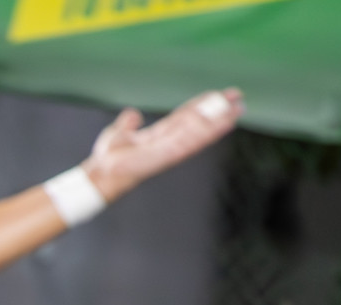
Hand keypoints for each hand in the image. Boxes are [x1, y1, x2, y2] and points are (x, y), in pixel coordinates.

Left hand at [82, 89, 243, 201]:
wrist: (101, 172)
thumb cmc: (108, 158)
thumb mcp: (118, 133)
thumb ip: (128, 123)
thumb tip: (133, 113)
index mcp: (161, 134)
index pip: (186, 116)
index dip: (203, 105)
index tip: (221, 95)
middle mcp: (170, 141)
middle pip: (199, 122)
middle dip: (219, 112)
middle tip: (239, 99)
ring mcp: (171, 149)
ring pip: (200, 131)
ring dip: (220, 121)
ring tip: (237, 108)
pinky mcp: (168, 156)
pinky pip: (191, 142)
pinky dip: (207, 133)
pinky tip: (222, 124)